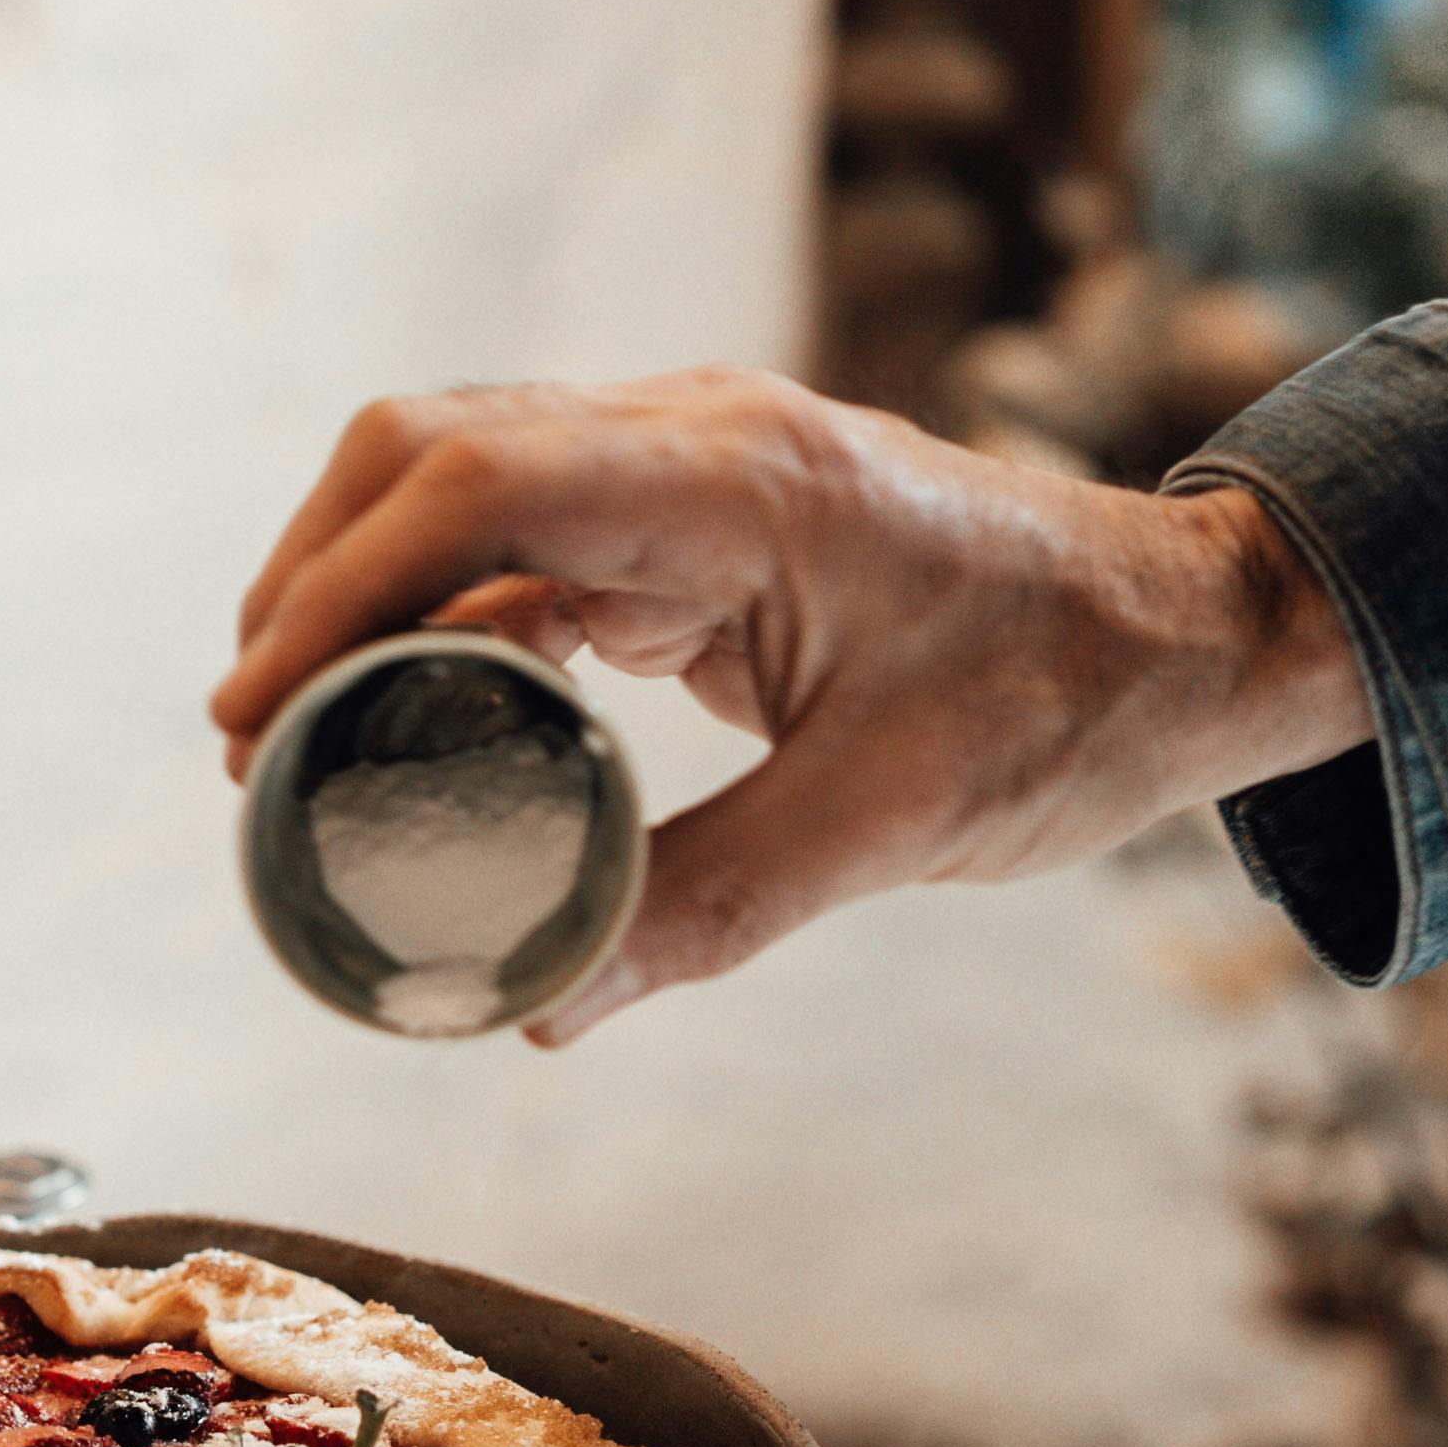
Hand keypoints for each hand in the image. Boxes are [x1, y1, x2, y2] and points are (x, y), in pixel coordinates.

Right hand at [209, 369, 1373, 1041]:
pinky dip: (440, 619)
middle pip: (424, 450)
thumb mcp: (888, 825)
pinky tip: (411, 722)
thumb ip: (704, 909)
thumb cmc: (1069, 703)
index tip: (254, 712)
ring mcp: (689, 469)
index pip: (472, 485)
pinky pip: (523, 542)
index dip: (334, 590)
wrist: (1193, 634)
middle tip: (253, 737)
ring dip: (361, 591)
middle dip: (311, 579)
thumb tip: (534, 1004)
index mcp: (740, 483)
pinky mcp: (693, 519)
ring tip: (300, 735)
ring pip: (456, 481)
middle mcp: (695, 441)